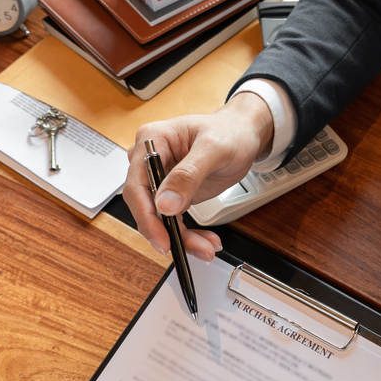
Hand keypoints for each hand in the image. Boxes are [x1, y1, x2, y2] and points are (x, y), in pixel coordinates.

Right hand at [123, 92, 273, 260]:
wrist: (243, 135)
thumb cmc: (229, 132)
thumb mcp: (214, 150)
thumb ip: (188, 175)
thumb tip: (165, 203)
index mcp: (152, 140)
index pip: (137, 184)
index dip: (146, 215)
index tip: (162, 238)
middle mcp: (150, 159)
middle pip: (145, 205)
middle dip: (167, 231)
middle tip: (189, 248)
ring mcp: (159, 177)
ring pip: (159, 217)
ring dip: (180, 237)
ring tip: (205, 247)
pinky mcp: (171, 192)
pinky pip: (172, 219)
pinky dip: (187, 233)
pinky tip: (204, 241)